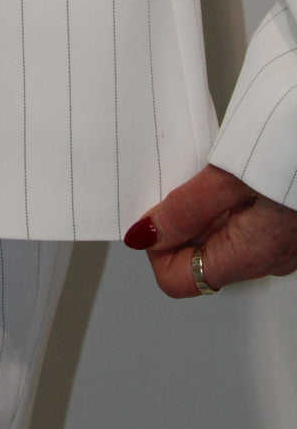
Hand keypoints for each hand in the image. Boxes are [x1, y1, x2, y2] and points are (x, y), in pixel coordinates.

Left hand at [124, 163, 296, 296]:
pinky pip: (247, 223)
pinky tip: (234, 172)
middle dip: (180, 224)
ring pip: (224, 239)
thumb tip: (146, 234)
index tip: (154, 211)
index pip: (178, 281)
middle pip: (200, 258)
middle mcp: (270, 258)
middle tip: (182, 183)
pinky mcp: (291, 223)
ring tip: (212, 172)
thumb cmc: (295, 147)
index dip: (156, 246)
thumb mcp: (229, 176)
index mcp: (250, 254)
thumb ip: (186, 209)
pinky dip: (229, 201)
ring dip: (206, 209)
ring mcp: (284, 244)